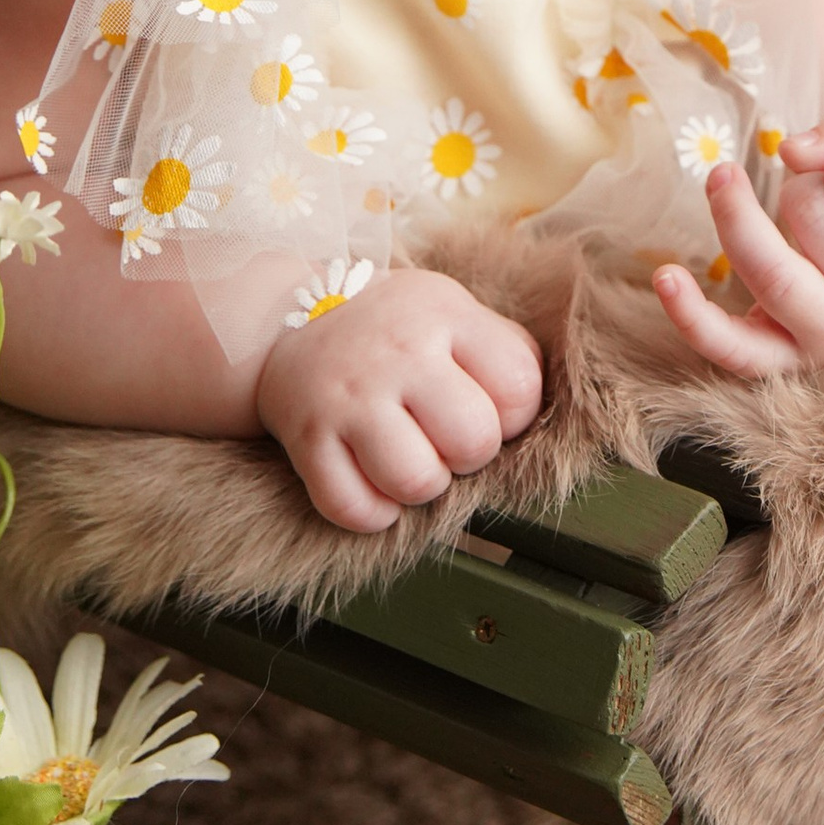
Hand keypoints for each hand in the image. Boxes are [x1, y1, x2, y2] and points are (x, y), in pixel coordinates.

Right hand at [258, 266, 544, 530]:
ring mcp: (349, 397)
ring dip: (421, 486)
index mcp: (446, 315)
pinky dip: (371, 512)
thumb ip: (503, 353)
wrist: (289, 317)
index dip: (513, 416)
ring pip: (416, 481)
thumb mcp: (452, 311)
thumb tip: (534, 415)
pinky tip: (372, 481)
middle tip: (443, 438)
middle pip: (473, 441)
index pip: (519, 388)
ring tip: (409, 458)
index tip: (486, 407)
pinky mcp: (308, 438)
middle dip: (469, 455)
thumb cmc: (395, 328)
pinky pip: (354, 508)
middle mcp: (398, 353)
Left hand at [652, 119, 823, 377]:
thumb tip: (790, 151)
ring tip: (723, 178)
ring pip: (771, 275)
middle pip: (817, 222)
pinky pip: (731, 349)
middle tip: (816, 190)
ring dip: (736, 217)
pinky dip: (692, 318)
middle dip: (803, 186)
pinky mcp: (785, 359)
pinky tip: (667, 276)